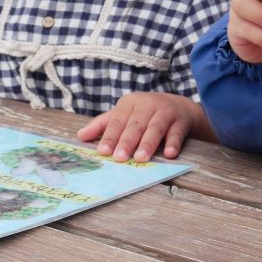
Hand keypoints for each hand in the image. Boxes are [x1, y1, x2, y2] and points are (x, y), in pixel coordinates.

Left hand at [76, 92, 212, 161]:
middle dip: (127, 142)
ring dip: (148, 144)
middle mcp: (148, 104)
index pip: (117, 120)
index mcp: (130, 103)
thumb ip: (104, 125)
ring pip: (155, 128)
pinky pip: (176, 133)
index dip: (110, 136)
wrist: (180, 107)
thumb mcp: (125, 114)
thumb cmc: (146, 114)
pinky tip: (169, 154)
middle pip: (135, 125)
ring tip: (141, 159)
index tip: (103, 152)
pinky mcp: (181, 121)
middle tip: (119, 158)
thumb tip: (80, 136)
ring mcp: (166, 112)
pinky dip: (173, 143)